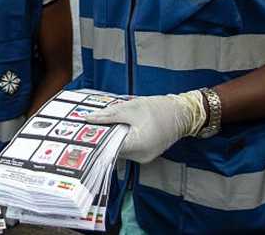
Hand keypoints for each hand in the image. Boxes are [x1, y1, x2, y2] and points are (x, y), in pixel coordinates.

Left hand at [84, 91, 207, 163]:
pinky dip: (122, 138)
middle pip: (113, 149)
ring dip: (112, 137)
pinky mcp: (146, 154)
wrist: (182, 113)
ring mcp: (144, 158)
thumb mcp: (130, 108)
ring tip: (103, 123)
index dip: (95, 139)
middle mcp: (140, 157)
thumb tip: (88, 119)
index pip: (109, 147)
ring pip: (120, 149)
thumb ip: (108, 115)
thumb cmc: (158, 108)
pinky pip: (128, 148)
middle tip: (89, 124)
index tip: (82, 132)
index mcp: (137, 145)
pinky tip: (118, 127)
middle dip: (102, 136)